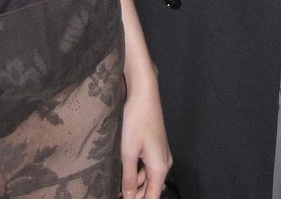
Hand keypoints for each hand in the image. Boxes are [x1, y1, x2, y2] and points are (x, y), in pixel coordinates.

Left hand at [120, 75, 171, 198]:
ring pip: (149, 179)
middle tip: (116, 196)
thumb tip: (128, 198)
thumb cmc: (136, 120)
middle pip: (152, 190)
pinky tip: (123, 175)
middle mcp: (164, 163)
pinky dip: (137, 174)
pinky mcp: (156, 147)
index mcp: (160, 167)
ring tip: (116, 190)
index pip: (153, 197)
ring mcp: (161, 154)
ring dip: (135, 187)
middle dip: (136, 196)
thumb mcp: (128, 152)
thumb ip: (128, 178)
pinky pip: (148, 168)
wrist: (144, 92)